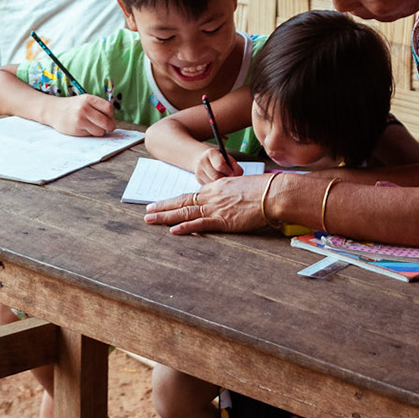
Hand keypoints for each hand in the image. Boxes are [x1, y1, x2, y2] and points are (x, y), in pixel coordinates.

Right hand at [49, 94, 115, 136]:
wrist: (53, 110)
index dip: (112, 115)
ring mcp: (80, 119)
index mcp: (88, 99)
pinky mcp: (76, 129)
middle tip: (109, 128)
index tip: (110, 119)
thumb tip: (112, 122)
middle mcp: (84, 108)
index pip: (109, 108)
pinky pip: (91, 135)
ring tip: (93, 127)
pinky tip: (83, 128)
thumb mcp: (85, 101)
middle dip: (110, 127)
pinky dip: (90, 133)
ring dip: (99, 131)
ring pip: (100, 131)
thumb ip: (98, 108)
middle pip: (106, 122)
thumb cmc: (73, 106)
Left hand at [145, 173, 271, 235]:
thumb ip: (229, 193)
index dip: (173, 201)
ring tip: (151, 220)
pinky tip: (173, 230)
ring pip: (185, 213)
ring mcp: (215, 208)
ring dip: (166, 217)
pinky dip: (186, 228)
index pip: (189, 196)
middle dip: (163, 207)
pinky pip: (200, 224)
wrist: (272, 193)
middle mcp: (211, 197)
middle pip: (181, 203)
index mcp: (215, 188)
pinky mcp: (223, 220)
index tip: (161, 203)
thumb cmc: (262, 189)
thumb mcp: (240, 186)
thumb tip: (227, 200)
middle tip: (147, 212)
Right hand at [193, 148, 241, 183]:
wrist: (204, 158)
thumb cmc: (221, 159)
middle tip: (230, 179)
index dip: (229, 171)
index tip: (233, 174)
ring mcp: (198, 171)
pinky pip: (209, 186)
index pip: (220, 165)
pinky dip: (216, 186)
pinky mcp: (198, 179)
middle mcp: (202, 161)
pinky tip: (218, 182)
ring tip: (225, 180)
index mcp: (211, 153)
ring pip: (212, 183)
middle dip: (225, 179)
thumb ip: (235, 166)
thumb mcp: (228, 158)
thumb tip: (237, 176)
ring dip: (221, 184)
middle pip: (216, 176)